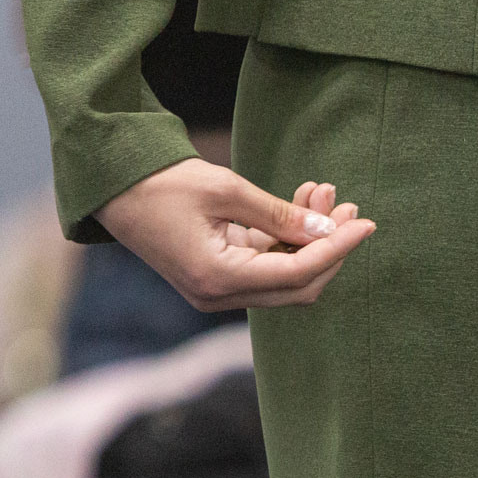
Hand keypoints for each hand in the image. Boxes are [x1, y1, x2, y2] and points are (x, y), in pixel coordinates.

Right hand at [95, 158, 377, 311]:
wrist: (111, 185)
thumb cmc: (161, 181)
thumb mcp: (226, 189)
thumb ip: (280, 215)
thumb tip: (330, 233)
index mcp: (217, 278)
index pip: (297, 274)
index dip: (338, 250)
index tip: (366, 223)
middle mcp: (219, 296)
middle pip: (298, 286)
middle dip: (330, 248)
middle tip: (348, 207)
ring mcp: (218, 292)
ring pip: (285, 277)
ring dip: (310, 239)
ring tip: (324, 193)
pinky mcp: (218, 279)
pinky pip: (266, 266)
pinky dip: (287, 239)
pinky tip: (302, 202)